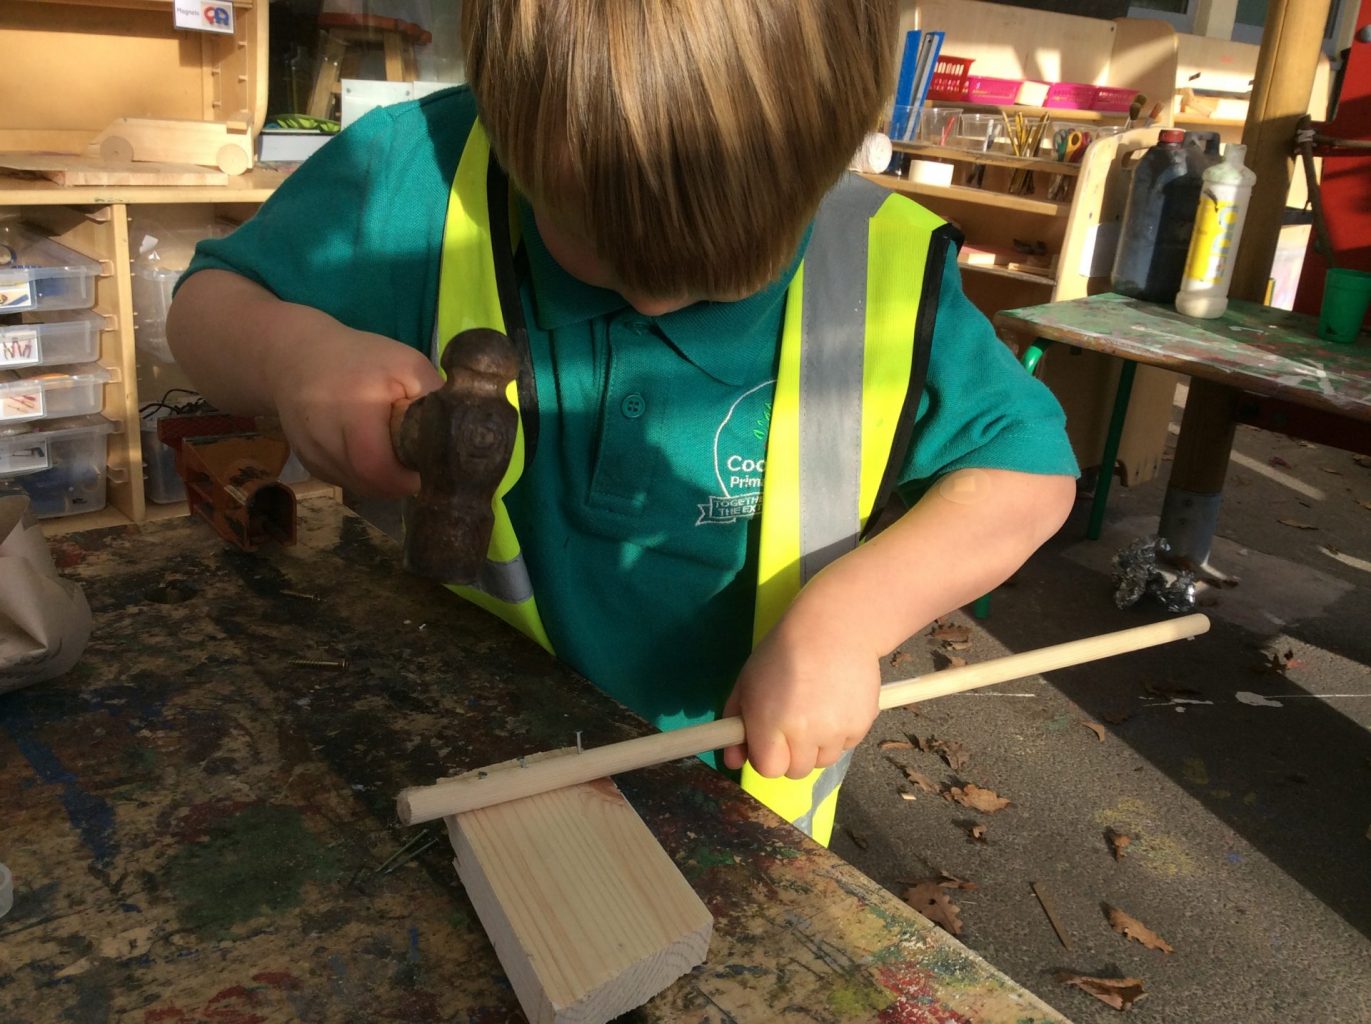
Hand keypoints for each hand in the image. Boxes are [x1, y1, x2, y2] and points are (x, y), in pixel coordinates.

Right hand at [268, 325, 442, 496]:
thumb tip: (461, 434)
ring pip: (358, 488)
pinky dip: (362, 474)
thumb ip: (435, 399)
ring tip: (389, 448)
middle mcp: (324, 438)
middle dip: (398, 481)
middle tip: (412, 459)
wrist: (296, 355)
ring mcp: (311, 455)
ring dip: (381, 479)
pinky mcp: (307, 463)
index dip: (407, 478)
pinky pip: (344, 482)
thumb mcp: (408, 365)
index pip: (379, 470)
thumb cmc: (361, 358)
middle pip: (370, 485)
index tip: (424, 463)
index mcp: (352, 412)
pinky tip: (367, 449)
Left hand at [720, 609, 880, 779]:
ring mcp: (835, 731)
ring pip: (823, 761)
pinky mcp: (861, 725)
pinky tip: (836, 703)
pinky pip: (846, 745)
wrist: (832, 627)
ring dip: (817, 746)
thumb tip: (732, 762)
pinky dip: (840, 733)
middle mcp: (803, 734)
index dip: (767, 756)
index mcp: (770, 724)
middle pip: (796, 771)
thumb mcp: (747, 683)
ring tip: (817, 710)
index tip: (769, 741)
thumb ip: (735, 726)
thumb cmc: (782, 653)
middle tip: (793, 723)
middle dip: (792, 753)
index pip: (769, 769)